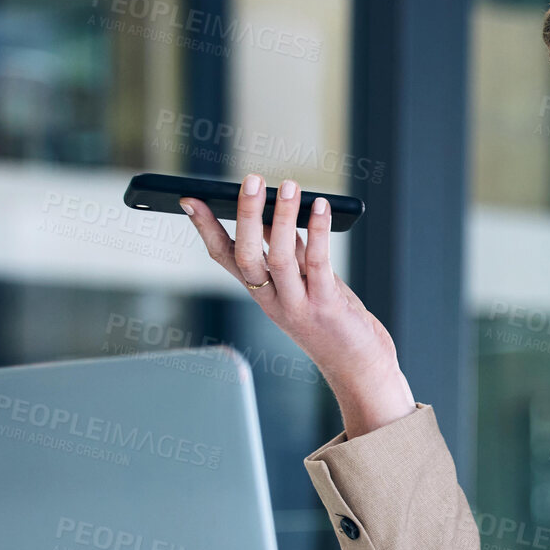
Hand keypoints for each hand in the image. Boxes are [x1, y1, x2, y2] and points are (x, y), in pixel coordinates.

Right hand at [183, 175, 412, 432]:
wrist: (360, 369)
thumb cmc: (334, 324)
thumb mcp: (305, 285)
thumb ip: (291, 253)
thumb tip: (276, 211)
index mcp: (262, 294)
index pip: (225, 258)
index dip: (206, 230)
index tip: (190, 199)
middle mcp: (274, 301)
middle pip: (247, 256)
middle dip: (245, 217)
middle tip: (250, 180)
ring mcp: (299, 306)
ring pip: (279, 258)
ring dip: (282, 219)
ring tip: (288, 186)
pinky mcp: (327, 307)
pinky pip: (319, 263)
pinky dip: (318, 232)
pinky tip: (320, 207)